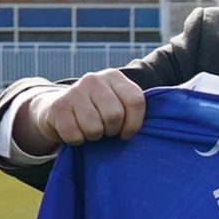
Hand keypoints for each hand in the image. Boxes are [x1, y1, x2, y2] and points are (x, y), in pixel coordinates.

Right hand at [19, 69, 145, 147]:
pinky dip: (76, 140)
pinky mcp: (58, 106)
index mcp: (114, 77)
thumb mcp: (117, 103)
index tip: (127, 133)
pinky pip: (75, 135)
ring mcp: (74, 91)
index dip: (134, 124)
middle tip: (105, 130)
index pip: (136, 101)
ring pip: (94, 128)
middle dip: (111, 131)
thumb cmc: (97, 111)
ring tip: (90, 129)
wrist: (58, 110)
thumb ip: (133, 108)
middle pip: (115, 116)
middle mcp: (94, 79)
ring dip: (93, 137)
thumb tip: (160, 121)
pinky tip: (75, 130)